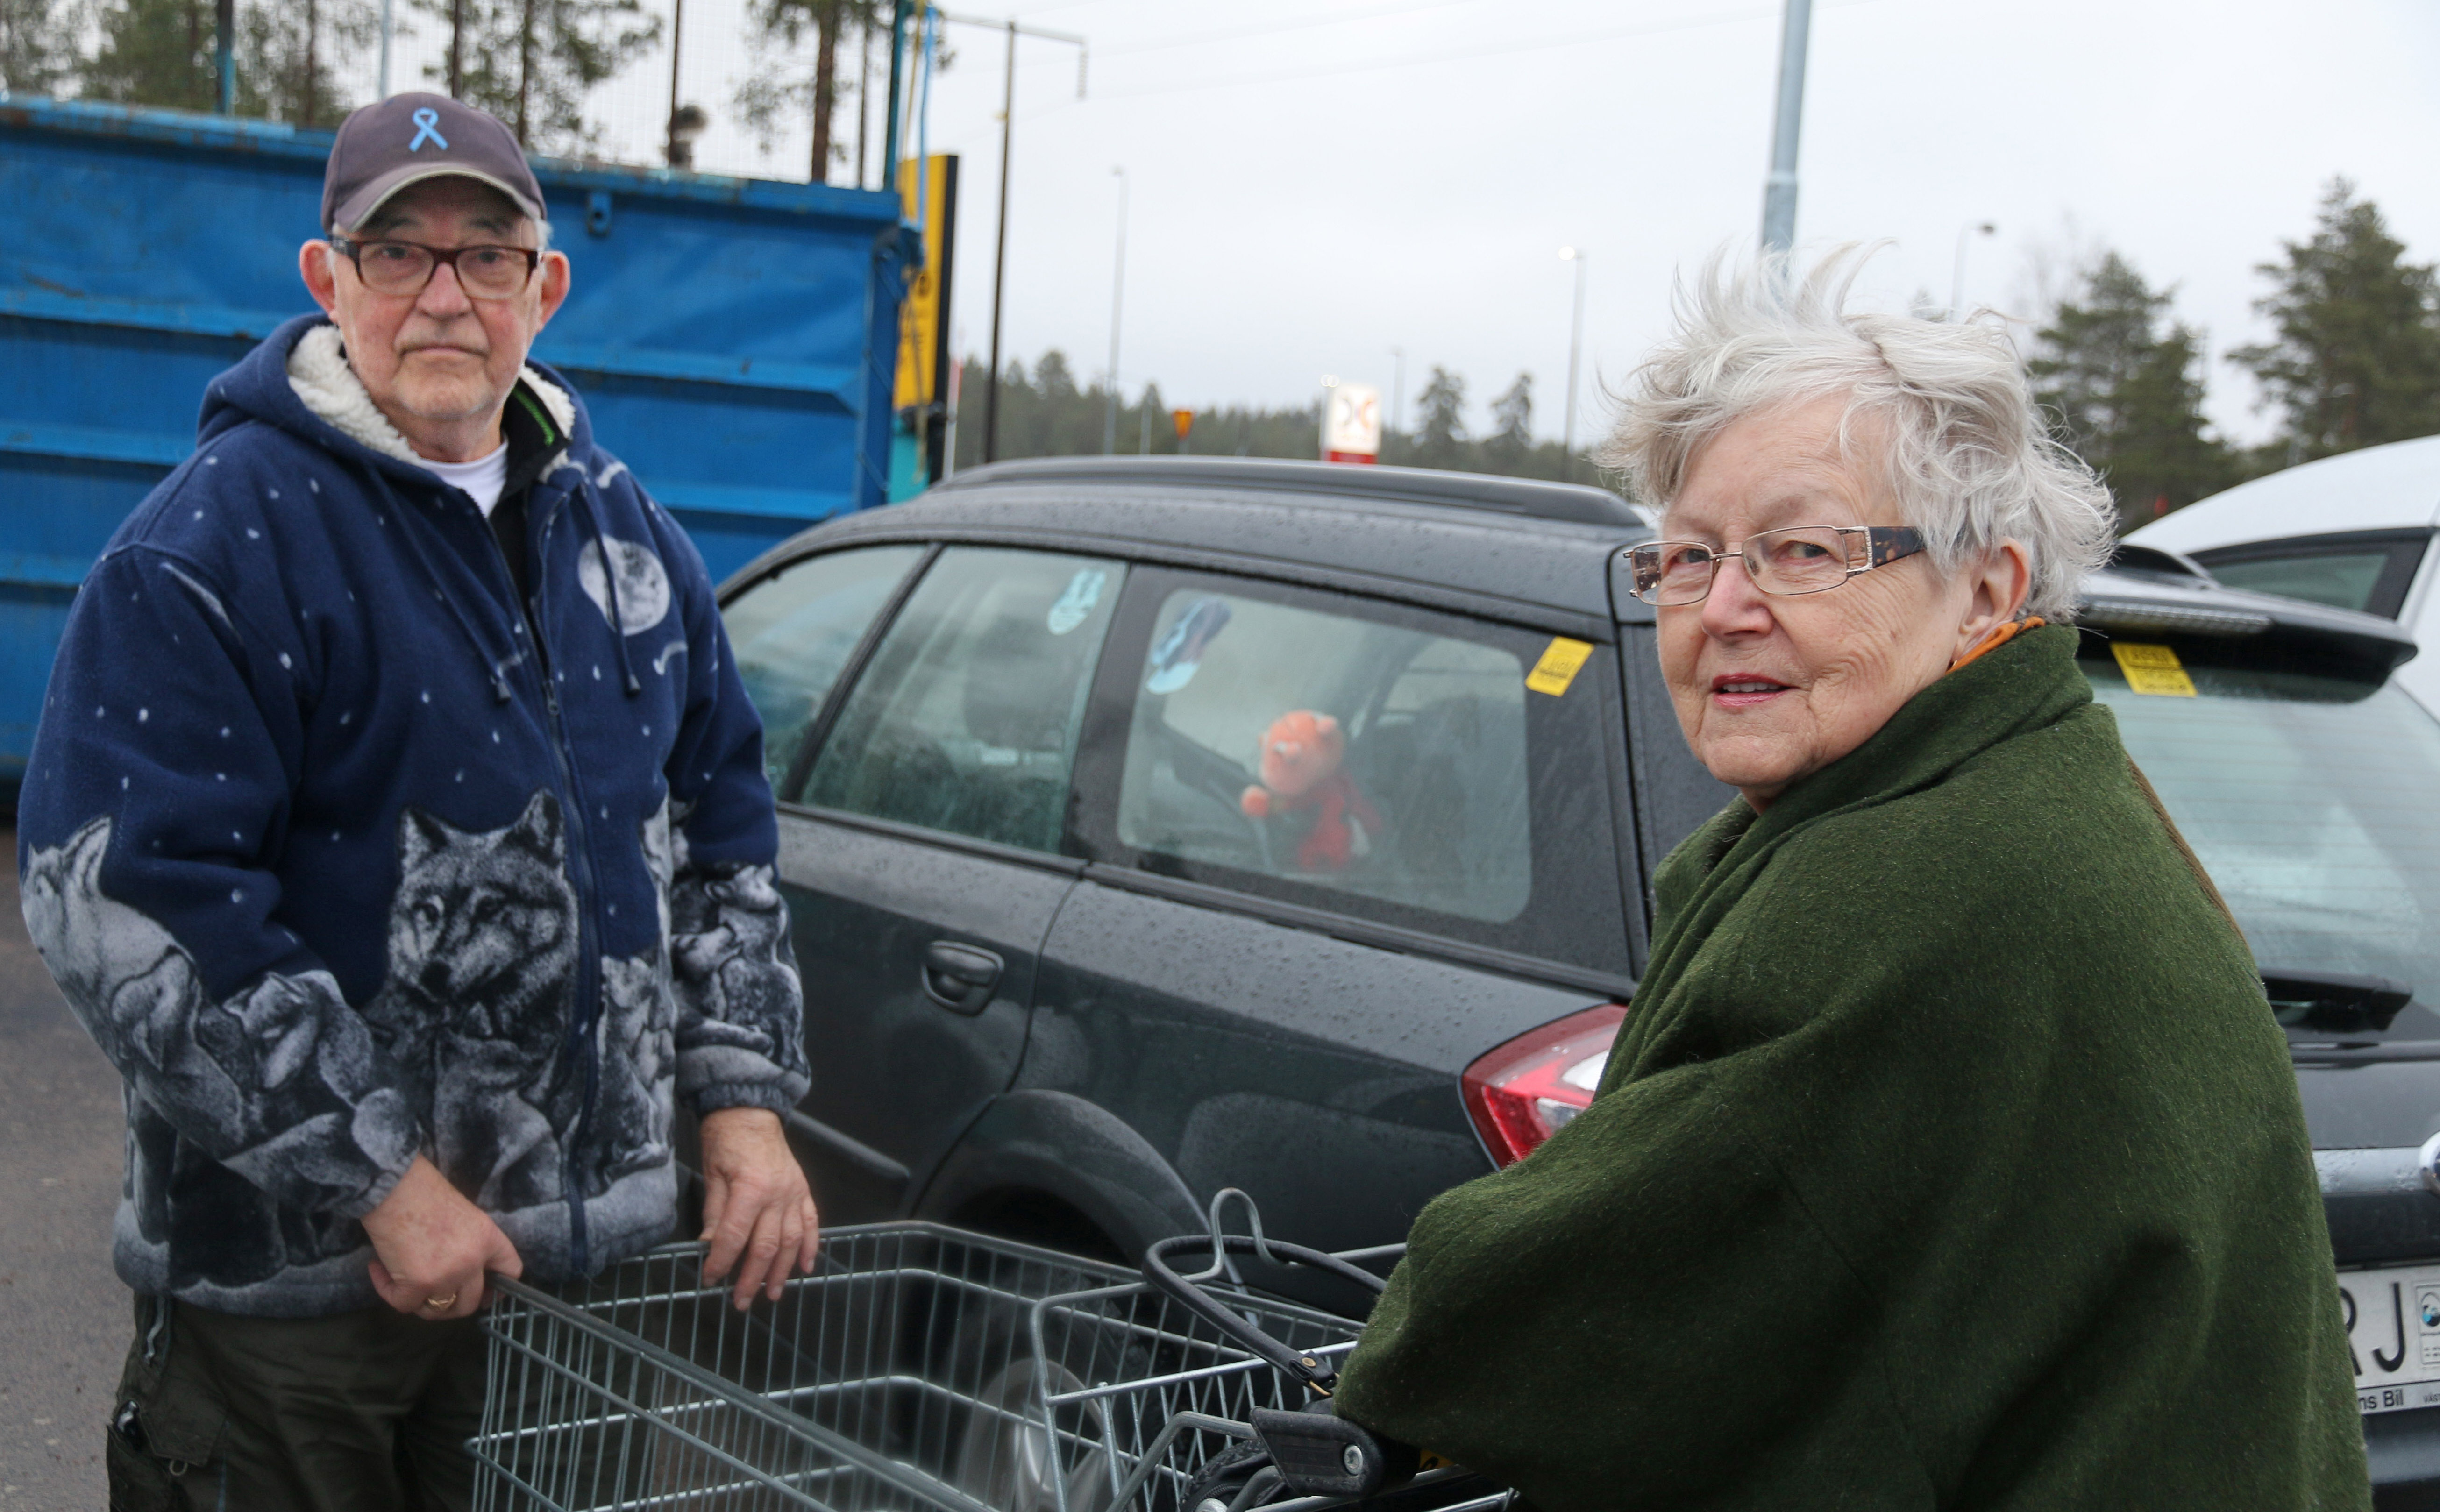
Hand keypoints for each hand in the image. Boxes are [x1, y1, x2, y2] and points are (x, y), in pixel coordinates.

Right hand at [361, 1156, 522, 1319]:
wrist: (393, 1185)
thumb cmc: (422, 1191)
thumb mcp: (464, 1215)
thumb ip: (470, 1243)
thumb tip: (463, 1271)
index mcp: (488, 1238)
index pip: (510, 1271)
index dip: (498, 1288)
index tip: (485, 1294)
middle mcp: (473, 1260)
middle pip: (471, 1302)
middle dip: (451, 1304)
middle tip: (433, 1294)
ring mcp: (447, 1275)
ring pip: (438, 1310)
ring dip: (420, 1301)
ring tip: (403, 1281)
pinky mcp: (418, 1284)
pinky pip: (404, 1304)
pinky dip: (388, 1291)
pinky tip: (378, 1269)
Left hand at [699, 1107, 819, 1309]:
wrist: (750, 1112)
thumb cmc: (726, 1140)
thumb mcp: (712, 1175)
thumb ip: (715, 1214)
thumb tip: (709, 1247)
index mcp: (750, 1189)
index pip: (735, 1237)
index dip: (721, 1262)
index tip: (710, 1279)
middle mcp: (777, 1194)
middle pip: (766, 1246)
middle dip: (751, 1278)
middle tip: (741, 1301)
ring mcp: (793, 1192)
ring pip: (791, 1241)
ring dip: (782, 1271)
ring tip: (772, 1294)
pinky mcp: (802, 1189)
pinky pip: (811, 1222)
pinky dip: (810, 1246)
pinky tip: (806, 1267)